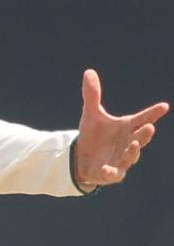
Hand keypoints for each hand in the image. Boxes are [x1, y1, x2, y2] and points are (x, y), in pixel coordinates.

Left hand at [74, 69, 168, 188]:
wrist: (82, 158)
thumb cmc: (94, 135)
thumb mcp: (91, 114)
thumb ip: (92, 95)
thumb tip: (89, 71)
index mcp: (126, 128)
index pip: (142, 119)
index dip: (153, 113)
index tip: (164, 106)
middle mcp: (127, 143)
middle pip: (140, 138)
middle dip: (144, 134)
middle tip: (150, 127)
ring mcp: (121, 159)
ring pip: (131, 156)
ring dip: (133, 151)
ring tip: (133, 145)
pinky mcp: (110, 173)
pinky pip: (113, 174)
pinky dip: (110, 172)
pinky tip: (106, 169)